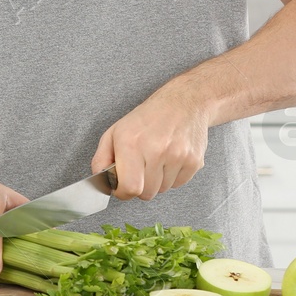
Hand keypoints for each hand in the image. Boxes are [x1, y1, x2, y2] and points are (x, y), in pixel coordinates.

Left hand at [90, 83, 210, 200]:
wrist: (184, 102)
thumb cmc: (147, 118)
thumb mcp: (115, 132)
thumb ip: (101, 159)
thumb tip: (101, 184)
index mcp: (132, 143)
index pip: (129, 188)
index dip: (124, 192)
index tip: (123, 186)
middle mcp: (156, 150)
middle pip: (146, 193)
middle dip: (140, 186)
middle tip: (141, 168)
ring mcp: (177, 156)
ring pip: (163, 190)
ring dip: (157, 181)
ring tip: (157, 159)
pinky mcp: (194, 161)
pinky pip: (179, 184)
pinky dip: (173, 177)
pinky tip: (171, 158)